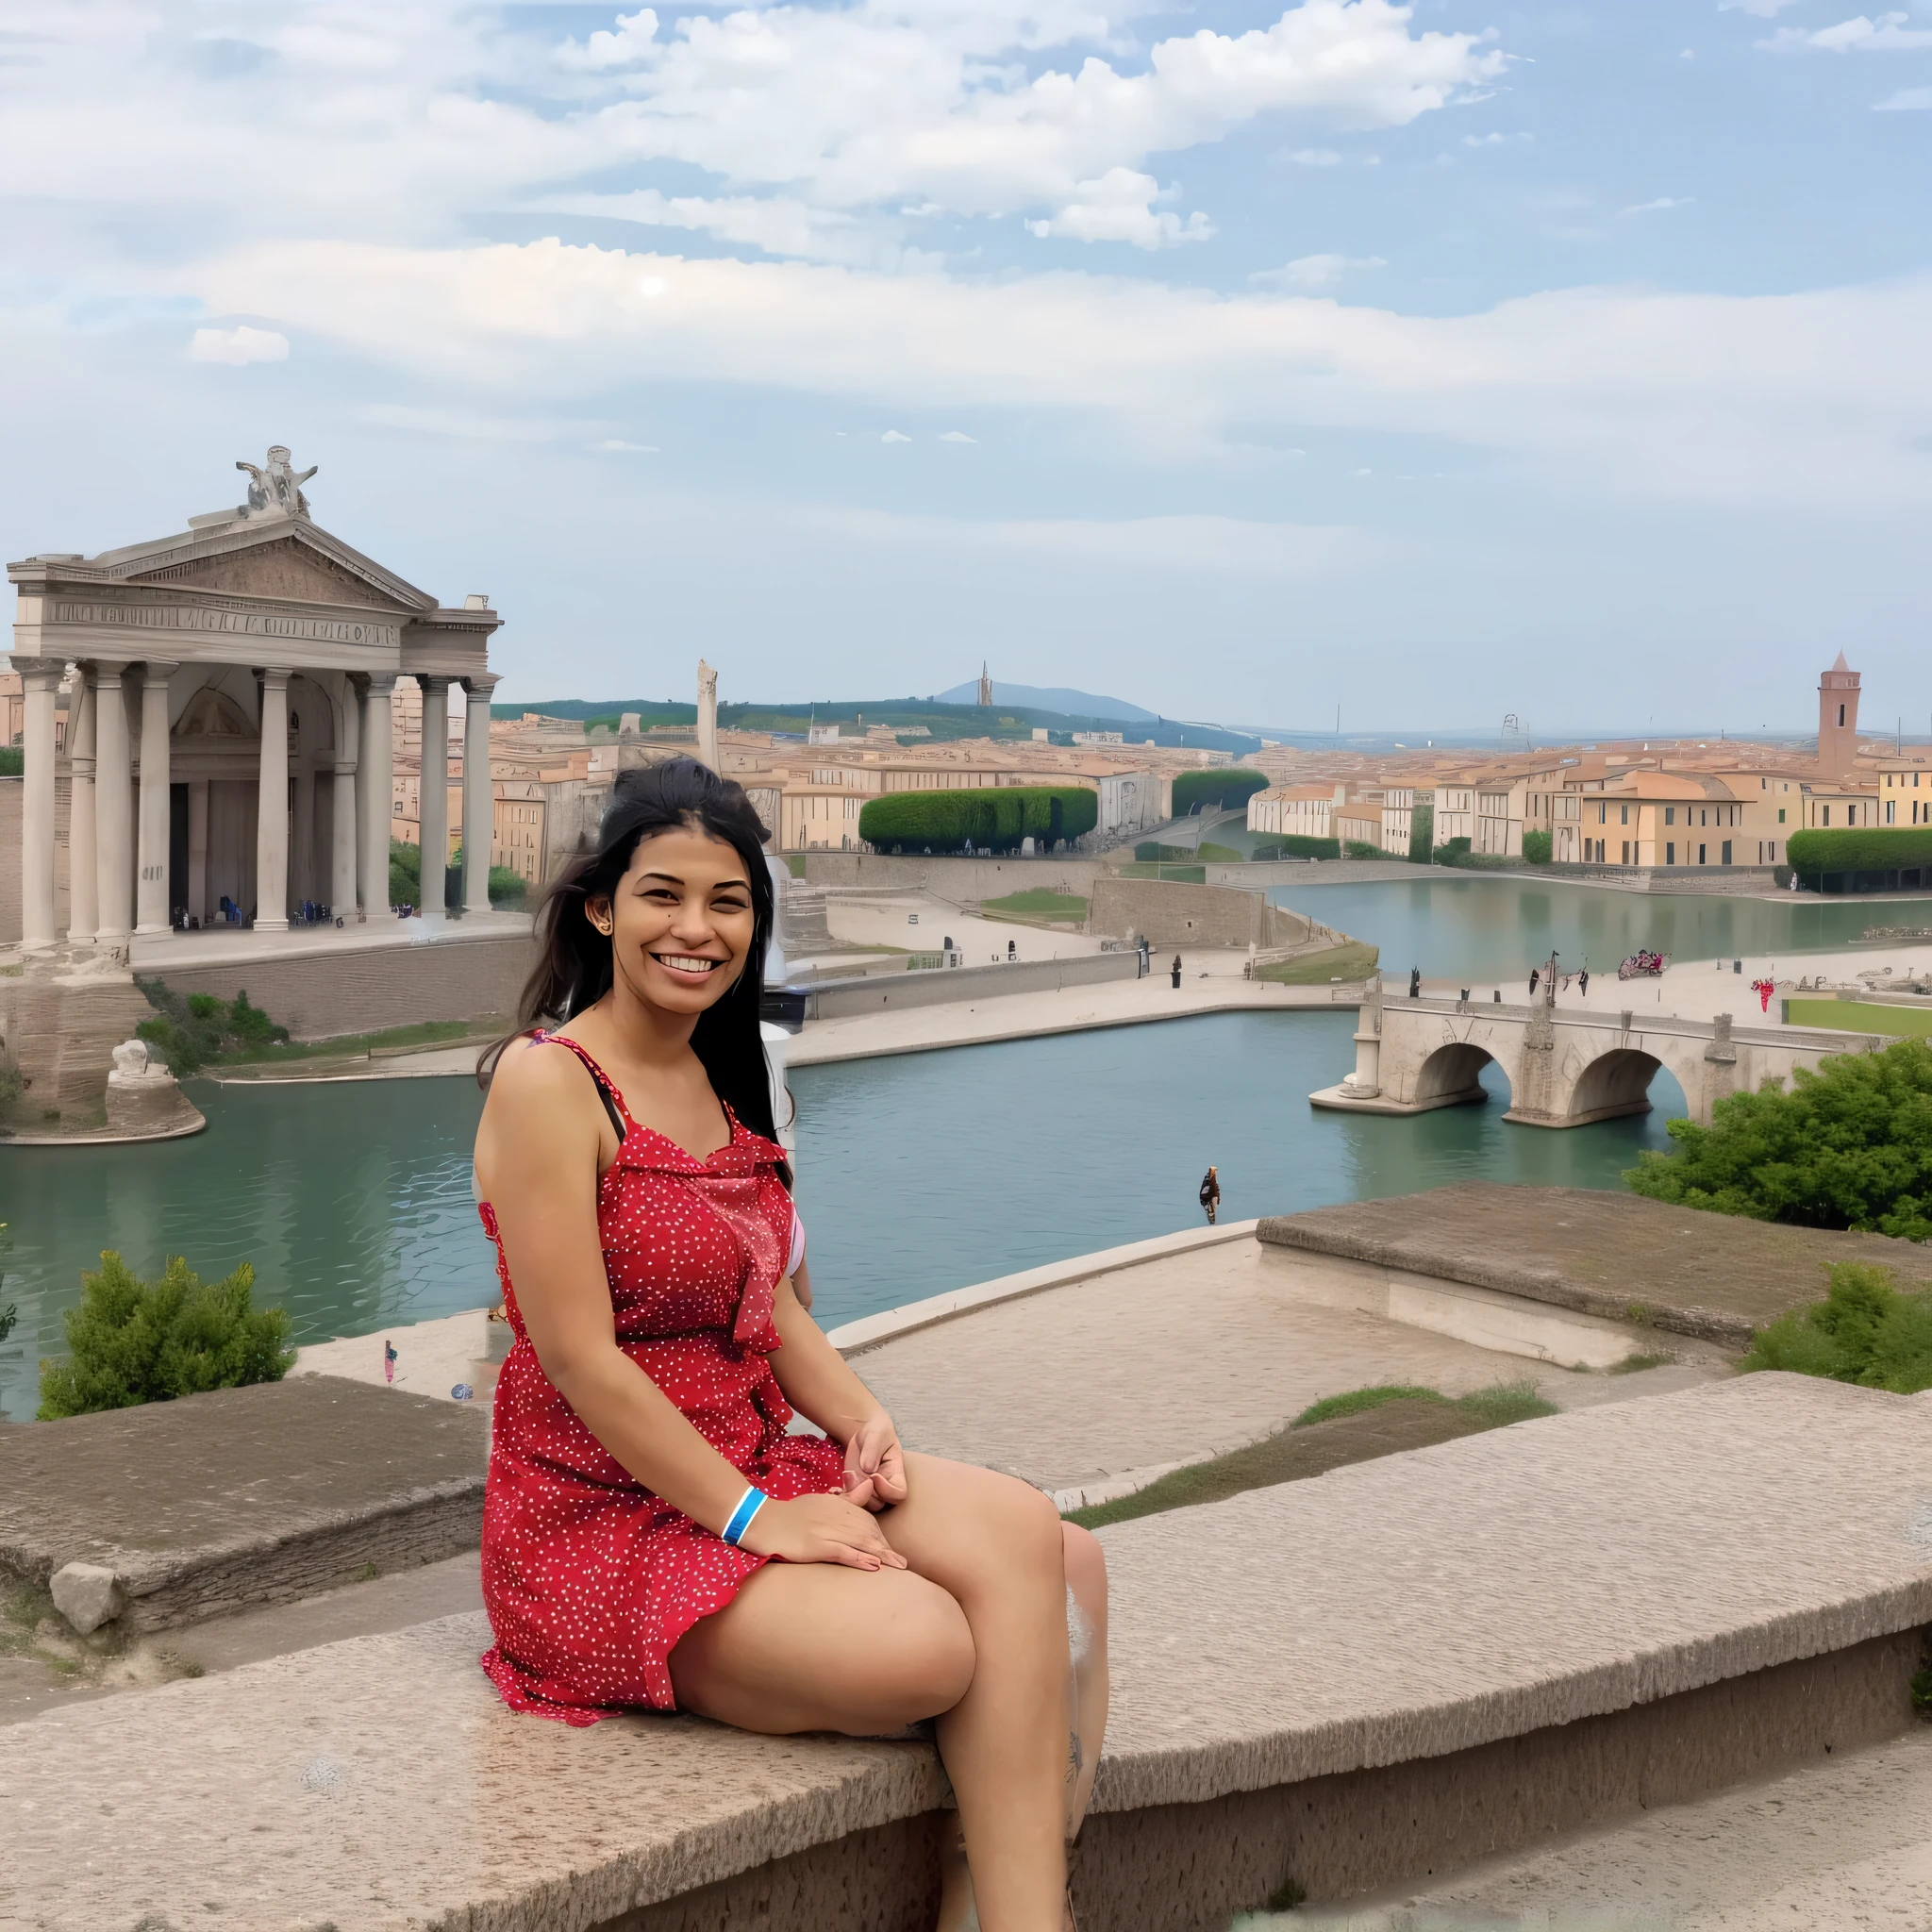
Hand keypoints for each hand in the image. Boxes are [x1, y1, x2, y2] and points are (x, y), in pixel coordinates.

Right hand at [735, 1493, 907, 1570]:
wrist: (762, 1521)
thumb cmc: (791, 1514)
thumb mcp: (821, 1502)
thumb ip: (846, 1498)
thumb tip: (869, 1486)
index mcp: (838, 1505)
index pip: (867, 1520)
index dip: (880, 1537)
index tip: (890, 1551)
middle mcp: (836, 1516)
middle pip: (868, 1531)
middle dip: (885, 1548)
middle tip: (901, 1564)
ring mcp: (826, 1531)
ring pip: (861, 1542)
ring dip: (881, 1555)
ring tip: (898, 1567)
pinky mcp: (817, 1545)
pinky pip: (843, 1552)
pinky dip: (860, 1559)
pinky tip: (874, 1566)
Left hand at [841, 1411, 907, 1512]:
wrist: (863, 1433)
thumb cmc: (876, 1432)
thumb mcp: (876, 1434)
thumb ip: (873, 1449)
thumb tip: (868, 1468)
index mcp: (895, 1473)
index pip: (899, 1494)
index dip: (887, 1490)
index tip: (874, 1475)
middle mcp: (884, 1486)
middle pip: (879, 1504)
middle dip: (865, 1494)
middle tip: (854, 1474)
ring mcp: (868, 1490)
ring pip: (862, 1505)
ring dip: (852, 1494)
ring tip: (848, 1474)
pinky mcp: (854, 1489)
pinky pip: (849, 1501)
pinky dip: (841, 1496)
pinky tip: (836, 1487)